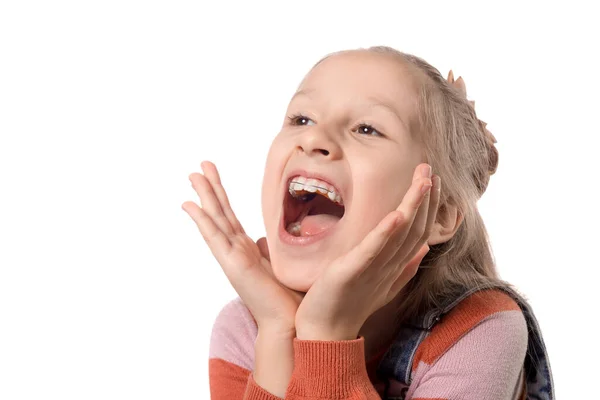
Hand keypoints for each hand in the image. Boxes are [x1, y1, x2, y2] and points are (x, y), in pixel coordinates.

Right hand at [182, 161, 302, 334]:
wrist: (288, 321)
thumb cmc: (286, 297)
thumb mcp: (279, 265)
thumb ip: (268, 250)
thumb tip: (264, 238)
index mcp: (246, 249)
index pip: (230, 215)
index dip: (221, 194)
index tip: (213, 174)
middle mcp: (235, 250)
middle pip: (220, 212)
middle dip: (210, 188)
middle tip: (199, 166)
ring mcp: (231, 257)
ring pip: (215, 219)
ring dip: (204, 196)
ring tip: (193, 175)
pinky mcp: (232, 264)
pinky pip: (214, 236)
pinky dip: (202, 220)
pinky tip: (190, 205)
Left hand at [295, 163, 440, 340]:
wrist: (326, 331)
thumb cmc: (350, 305)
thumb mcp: (380, 283)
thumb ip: (403, 267)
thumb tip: (422, 249)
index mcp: (395, 265)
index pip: (419, 231)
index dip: (427, 205)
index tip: (430, 180)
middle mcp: (390, 266)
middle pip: (416, 228)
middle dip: (425, 197)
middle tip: (429, 169)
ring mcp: (374, 269)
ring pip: (402, 235)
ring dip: (414, 206)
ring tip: (423, 181)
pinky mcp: (353, 271)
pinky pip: (373, 251)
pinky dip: (386, 233)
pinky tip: (397, 215)